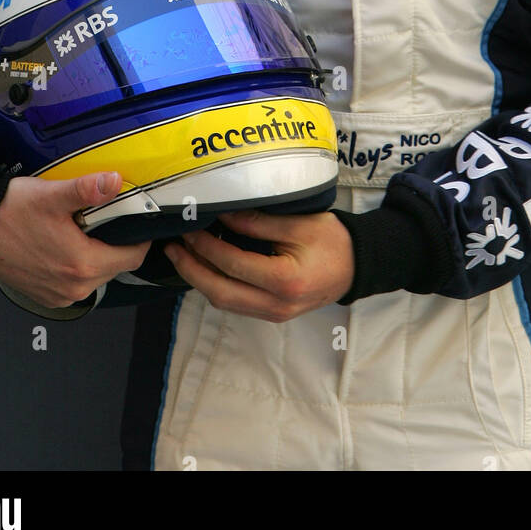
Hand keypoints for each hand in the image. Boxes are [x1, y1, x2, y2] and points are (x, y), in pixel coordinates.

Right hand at [0, 171, 150, 309]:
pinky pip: (76, 284)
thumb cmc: (10, 212)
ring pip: (97, 276)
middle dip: (116, 243)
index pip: (133, 257)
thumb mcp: (52, 195)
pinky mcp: (46, 296)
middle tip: (104, 219)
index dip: (139, 237)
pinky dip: (78, 266)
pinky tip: (66, 244)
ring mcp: (59, 296)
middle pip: (116, 266)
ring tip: (83, 229)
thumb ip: (87, 189)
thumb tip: (114, 181)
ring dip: (97, 255)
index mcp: (82, 265)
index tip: (134, 220)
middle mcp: (73, 288)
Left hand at [164, 209, 354, 322]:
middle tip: (172, 246)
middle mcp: (276, 304)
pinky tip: (205, 266)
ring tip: (181, 254)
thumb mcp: (300, 223)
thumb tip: (223, 215)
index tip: (191, 226)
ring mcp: (273, 314)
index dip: (207, 246)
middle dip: (191, 269)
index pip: (233, 264)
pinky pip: (235, 303)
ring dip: (199, 279)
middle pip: (220, 292)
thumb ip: (260, 222)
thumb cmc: (333, 240)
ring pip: (224, 302)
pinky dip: (215, 285)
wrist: (358, 265)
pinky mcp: (271, 313)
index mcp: (285, 281)